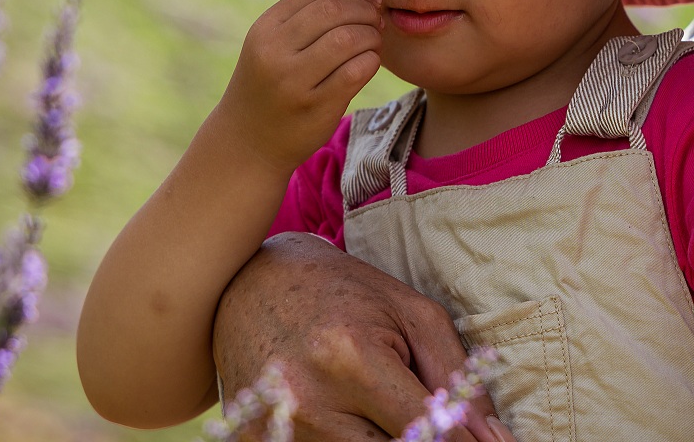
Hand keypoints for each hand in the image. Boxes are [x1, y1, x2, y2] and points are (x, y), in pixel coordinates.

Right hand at [212, 233, 516, 441]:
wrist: (246, 280)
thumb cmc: (340, 291)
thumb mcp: (410, 314)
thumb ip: (459, 379)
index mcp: (350, 357)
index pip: (432, 433)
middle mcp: (308, 398)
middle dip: (421, 440)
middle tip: (416, 413)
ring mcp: (276, 425)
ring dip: (378, 438)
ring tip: (373, 405)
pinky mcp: (254, 439)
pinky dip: (342, 438)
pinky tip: (344, 413)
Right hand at [214, 0, 382, 175]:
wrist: (246, 142)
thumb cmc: (267, 87)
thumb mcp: (268, 47)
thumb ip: (300, 20)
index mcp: (264, 29)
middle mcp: (275, 52)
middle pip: (335, 11)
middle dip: (366, 10)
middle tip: (377, 20)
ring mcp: (294, 81)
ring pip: (348, 39)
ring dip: (371, 36)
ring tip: (373, 42)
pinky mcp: (316, 107)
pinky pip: (356, 71)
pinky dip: (371, 61)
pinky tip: (369, 63)